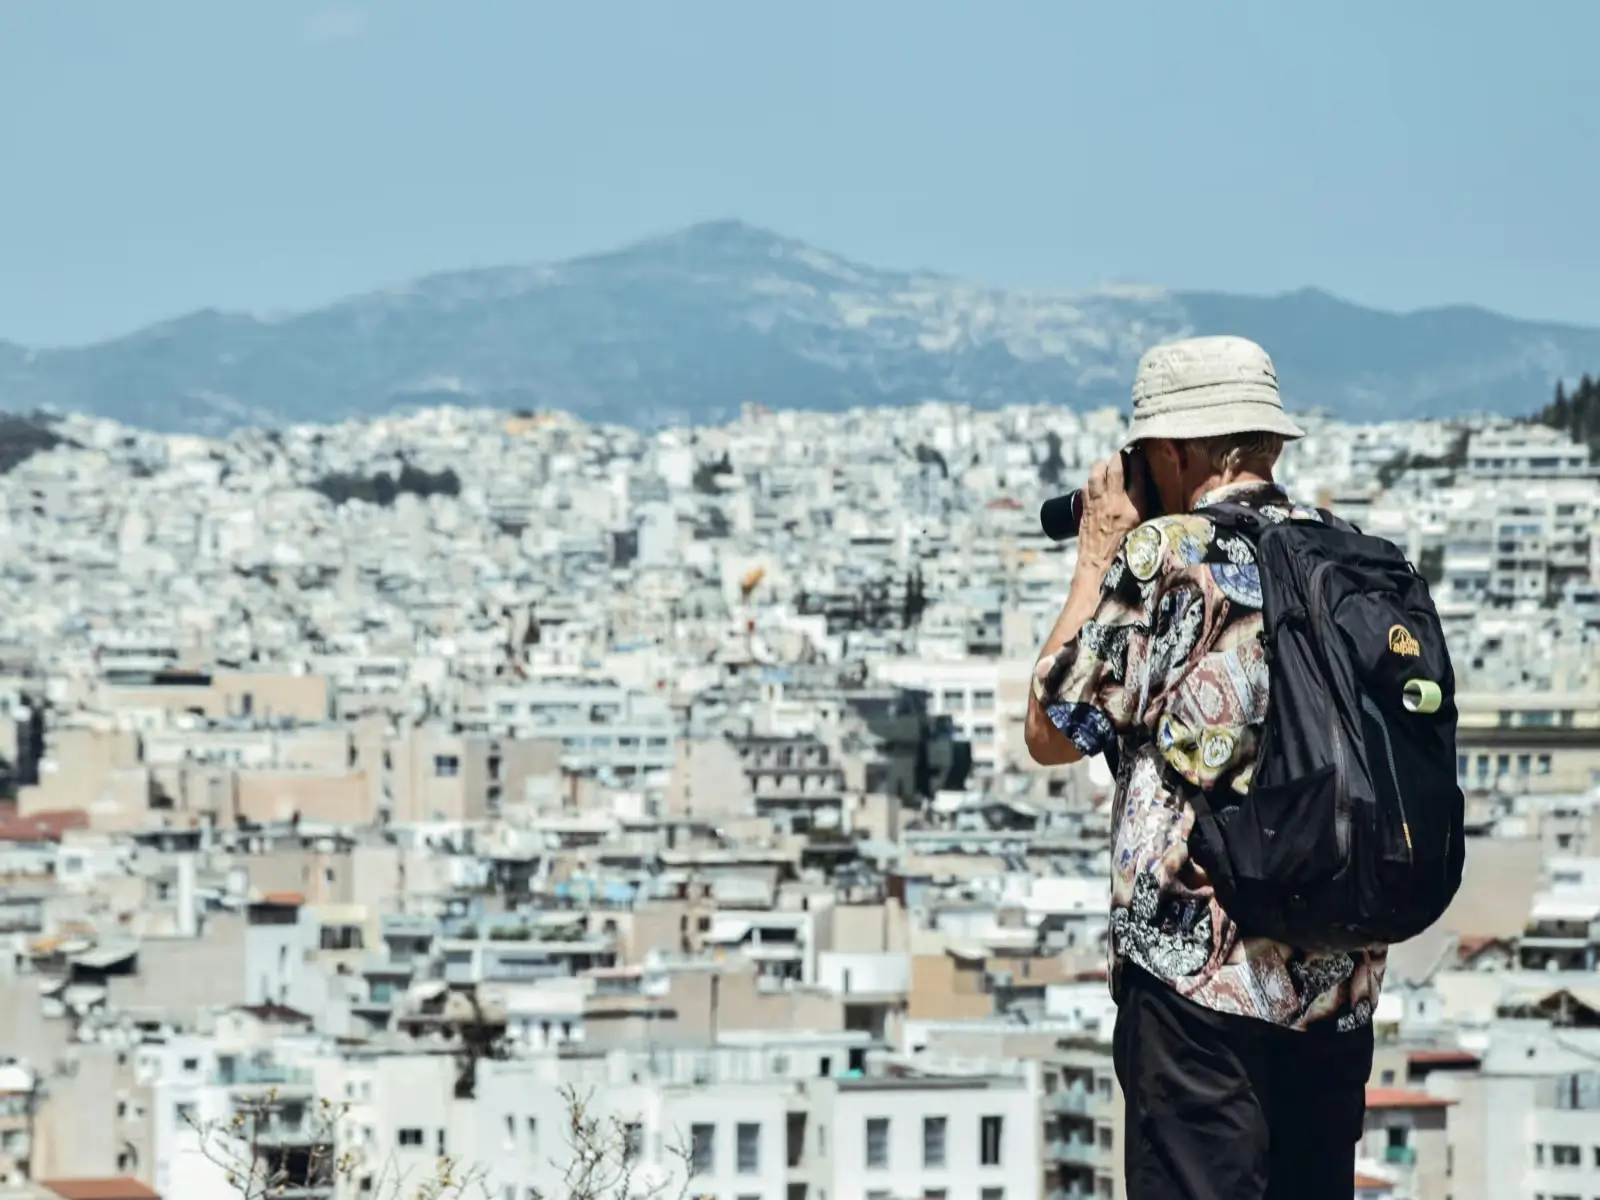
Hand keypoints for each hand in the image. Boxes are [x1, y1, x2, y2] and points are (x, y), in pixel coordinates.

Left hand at [1074, 453, 1143, 580]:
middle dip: (1118, 457)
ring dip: (1101, 465)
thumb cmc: (1125, 551)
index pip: (1139, 473)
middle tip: (1121, 456)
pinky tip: (1095, 482)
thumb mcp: (1142, 527)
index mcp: (1135, 507)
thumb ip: (1144, 508)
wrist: (1100, 566)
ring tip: (1106, 464)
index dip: (1138, 460)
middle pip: (1116, 467)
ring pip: (1097, 472)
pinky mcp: (1085, 508)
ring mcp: (1098, 503)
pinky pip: (1087, 486)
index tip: (1139, 454)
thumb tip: (1149, 493)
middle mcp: (1116, 501)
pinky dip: (1091, 481)